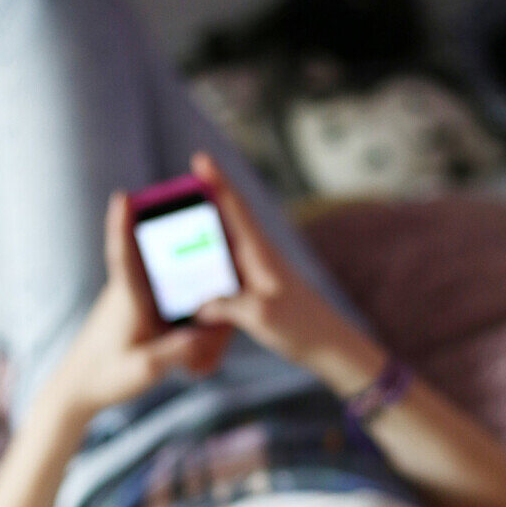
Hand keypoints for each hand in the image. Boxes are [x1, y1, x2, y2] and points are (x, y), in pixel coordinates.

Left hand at [51, 190, 232, 420]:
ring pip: (159, 270)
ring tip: (204, 229)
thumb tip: (204, 335)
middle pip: (150, 251)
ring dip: (178, 254)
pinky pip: (160, 286)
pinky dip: (179, 280)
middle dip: (165, 224)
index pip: (122, 255)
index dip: (121, 225)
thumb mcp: (144, 371)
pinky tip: (202, 278)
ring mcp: (131, 298)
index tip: (122, 197)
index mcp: (128, 300)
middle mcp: (127, 292)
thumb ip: (174, 352)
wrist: (78, 389)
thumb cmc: (105, 377)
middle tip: (190, 198)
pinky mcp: (136, 308)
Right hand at [191, 152, 353, 366]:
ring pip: (224, 248)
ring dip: (202, 239)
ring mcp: (259, 273)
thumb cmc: (303, 328)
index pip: (236, 209)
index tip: (201, 158)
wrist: (331, 348)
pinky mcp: (258, 291)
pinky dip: (209, 269)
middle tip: (175, 198)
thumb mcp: (260, 316)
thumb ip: (225, 305)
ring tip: (175, 235)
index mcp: (261, 254)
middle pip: (227, 222)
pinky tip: (193, 278)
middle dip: (203, 205)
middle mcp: (259, 258)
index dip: (217, 182)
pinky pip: (226, 272)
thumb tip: (197, 305)